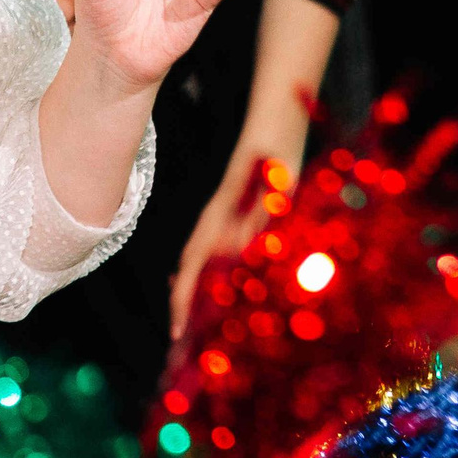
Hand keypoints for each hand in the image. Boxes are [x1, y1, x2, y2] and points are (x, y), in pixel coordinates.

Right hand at [169, 142, 291, 339]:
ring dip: (194, 290)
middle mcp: (218, 216)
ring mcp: (226, 213)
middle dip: (183, 302)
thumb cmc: (279, 144)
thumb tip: (242, 246)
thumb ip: (262, 207)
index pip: (194, 262)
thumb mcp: (275, 177)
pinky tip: (213, 283)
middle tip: (178, 342)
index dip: (184, 297)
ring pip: (202, 258)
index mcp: (222, 213)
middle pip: (191, 265)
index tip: (177, 330)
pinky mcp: (239, 209)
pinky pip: (216, 248)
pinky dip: (207, 272)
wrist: (279, 115)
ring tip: (187, 323)